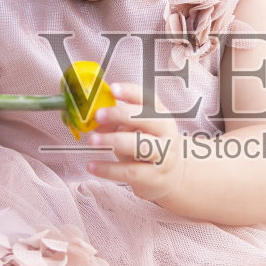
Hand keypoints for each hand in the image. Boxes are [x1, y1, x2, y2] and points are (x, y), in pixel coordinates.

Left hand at [86, 82, 184, 203]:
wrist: (173, 175)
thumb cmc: (150, 147)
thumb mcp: (138, 130)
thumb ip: (118, 124)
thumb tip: (97, 124)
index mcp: (161, 115)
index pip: (148, 99)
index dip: (130, 92)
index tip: (112, 88)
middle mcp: (165, 133)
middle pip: (146, 119)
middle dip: (120, 115)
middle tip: (98, 115)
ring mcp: (163, 156)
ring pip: (139, 146)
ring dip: (113, 141)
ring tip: (92, 140)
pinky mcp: (154, 177)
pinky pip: (128, 172)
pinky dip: (108, 169)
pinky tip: (92, 165)